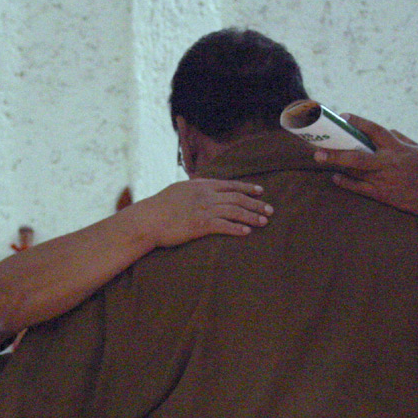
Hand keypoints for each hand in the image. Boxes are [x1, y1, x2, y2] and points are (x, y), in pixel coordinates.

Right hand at [127, 179, 270, 247]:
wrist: (147, 220)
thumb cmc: (158, 208)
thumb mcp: (177, 191)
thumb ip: (192, 190)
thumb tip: (197, 190)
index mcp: (200, 185)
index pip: (230, 184)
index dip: (247, 188)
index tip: (260, 192)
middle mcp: (205, 195)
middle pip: (237, 198)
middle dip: (256, 204)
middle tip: (270, 210)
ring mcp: (204, 209)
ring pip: (235, 211)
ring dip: (252, 216)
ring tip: (264, 222)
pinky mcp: (200, 225)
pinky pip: (224, 226)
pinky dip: (237, 228)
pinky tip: (247, 232)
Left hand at [312, 114, 417, 232]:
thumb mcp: (415, 149)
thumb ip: (398, 138)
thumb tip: (382, 130)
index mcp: (397, 148)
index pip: (375, 130)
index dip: (359, 122)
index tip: (343, 116)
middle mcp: (388, 163)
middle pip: (357, 156)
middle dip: (337, 152)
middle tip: (318, 148)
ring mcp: (382, 180)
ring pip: (355, 171)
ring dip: (336, 164)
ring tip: (320, 157)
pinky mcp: (380, 194)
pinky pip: (358, 187)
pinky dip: (345, 182)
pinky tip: (335, 176)